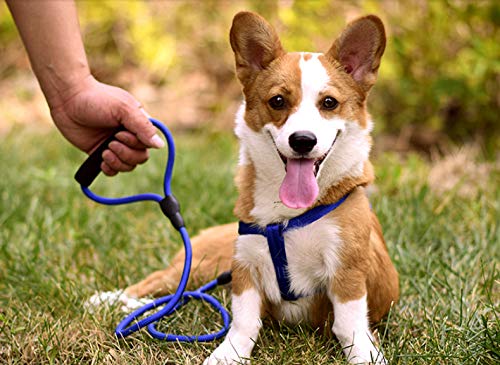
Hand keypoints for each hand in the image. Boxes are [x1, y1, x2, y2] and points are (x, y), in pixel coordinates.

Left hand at [49, 75, 163, 175]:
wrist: (68, 98)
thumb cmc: (97, 98)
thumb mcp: (123, 109)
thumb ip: (143, 127)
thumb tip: (160, 146)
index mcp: (138, 124)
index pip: (148, 145)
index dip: (135, 144)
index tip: (119, 133)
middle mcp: (129, 136)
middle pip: (140, 158)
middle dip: (126, 154)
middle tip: (110, 142)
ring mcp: (114, 145)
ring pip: (128, 166)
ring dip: (117, 162)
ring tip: (104, 151)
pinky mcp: (99, 152)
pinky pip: (113, 170)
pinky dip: (110, 169)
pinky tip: (101, 161)